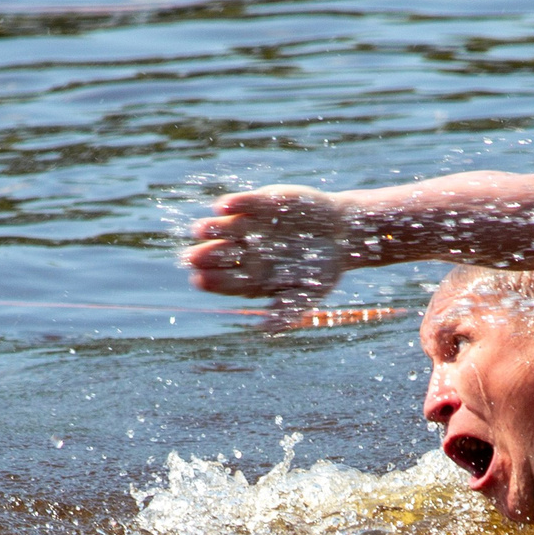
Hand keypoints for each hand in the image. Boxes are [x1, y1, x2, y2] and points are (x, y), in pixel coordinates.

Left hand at [182, 185, 358, 299]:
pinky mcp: (264, 203)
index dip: (211, 281)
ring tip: (200, 229)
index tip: (199, 281)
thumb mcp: (308, 296)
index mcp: (252, 276)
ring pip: (227, 228)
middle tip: (191, 259)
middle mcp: (247, 251)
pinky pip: (246, 203)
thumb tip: (261, 331)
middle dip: (206, 256)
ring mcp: (253, 226)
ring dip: (213, 228)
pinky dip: (235, 204)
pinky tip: (221, 207)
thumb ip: (285, 313)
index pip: (225, 281)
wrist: (343, 236)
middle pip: (220, 254)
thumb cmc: (322, 272)